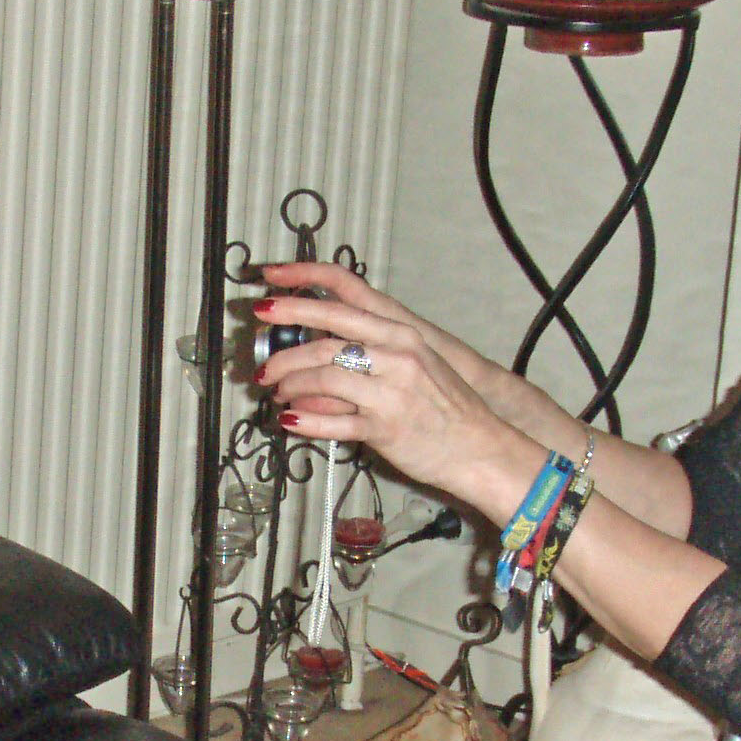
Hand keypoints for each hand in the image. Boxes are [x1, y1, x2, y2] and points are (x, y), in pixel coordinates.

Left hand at [252, 261, 535, 513]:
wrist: (481, 446)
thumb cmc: (447, 406)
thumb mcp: (415, 363)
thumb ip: (370, 352)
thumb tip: (319, 352)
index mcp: (401, 333)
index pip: (340, 302)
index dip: (297, 295)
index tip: (267, 294)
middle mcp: (396, 356)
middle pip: (324, 341)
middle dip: (282, 350)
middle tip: (259, 361)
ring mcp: (390, 391)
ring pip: (321, 379)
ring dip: (289, 386)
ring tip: (277, 394)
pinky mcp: (384, 428)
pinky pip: (331, 422)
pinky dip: (303, 421)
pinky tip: (289, 420)